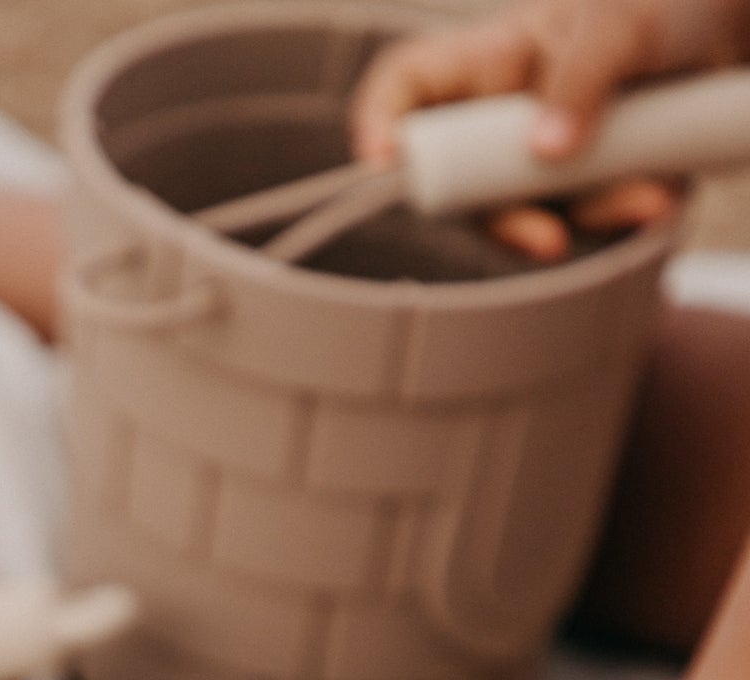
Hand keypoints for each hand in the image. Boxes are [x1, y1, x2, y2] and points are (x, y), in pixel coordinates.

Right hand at [351, 0, 749, 257]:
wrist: (727, 34)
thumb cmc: (661, 7)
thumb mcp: (623, 26)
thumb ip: (582, 79)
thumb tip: (544, 153)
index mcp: (489, 63)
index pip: (407, 86)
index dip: (380, 122)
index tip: (384, 165)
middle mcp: (500, 119)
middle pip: (461, 188)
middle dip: (508, 221)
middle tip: (550, 241)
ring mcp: (538, 160)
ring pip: (533, 214)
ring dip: (593, 215)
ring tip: (651, 197)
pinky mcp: (581, 189)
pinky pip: (585, 221)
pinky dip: (624, 215)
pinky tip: (661, 192)